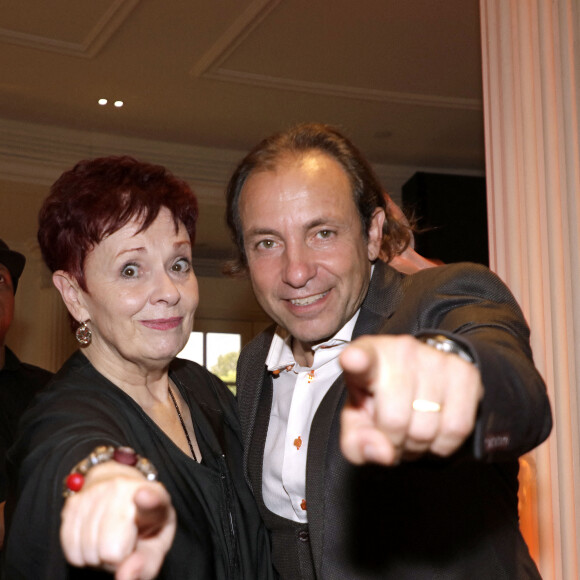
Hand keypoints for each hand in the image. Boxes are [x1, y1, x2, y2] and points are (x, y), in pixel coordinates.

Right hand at [60, 462, 175, 579]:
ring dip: (96, 555)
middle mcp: (125, 488)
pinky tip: (94, 536)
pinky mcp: (74, 500)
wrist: (124, 496)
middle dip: (114, 558)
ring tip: (110, 538)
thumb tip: (125, 576)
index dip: (148, 500)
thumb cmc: (144, 527)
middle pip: (109, 549)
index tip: (143, 496)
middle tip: (124, 543)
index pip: (151, 500)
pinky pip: (70, 547)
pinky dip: (80, 551)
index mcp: (156, 498)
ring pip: (87, 550)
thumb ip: (145, 565)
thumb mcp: (155, 547)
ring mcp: (97, 491)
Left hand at [339, 334, 482, 464]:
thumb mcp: (357, 422)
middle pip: (395, 420)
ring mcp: (435, 357)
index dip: (356, 360)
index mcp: (365, 356)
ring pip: (427, 429)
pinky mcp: (465, 371)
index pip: (360, 356)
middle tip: (394, 434)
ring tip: (412, 431)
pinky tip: (435, 430)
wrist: (418, 380)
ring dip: (419, 446)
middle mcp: (400, 349)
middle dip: (394, 442)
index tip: (352, 359)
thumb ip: (356, 442)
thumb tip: (383, 452)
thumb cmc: (379, 401)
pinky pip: (457, 428)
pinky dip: (444, 444)